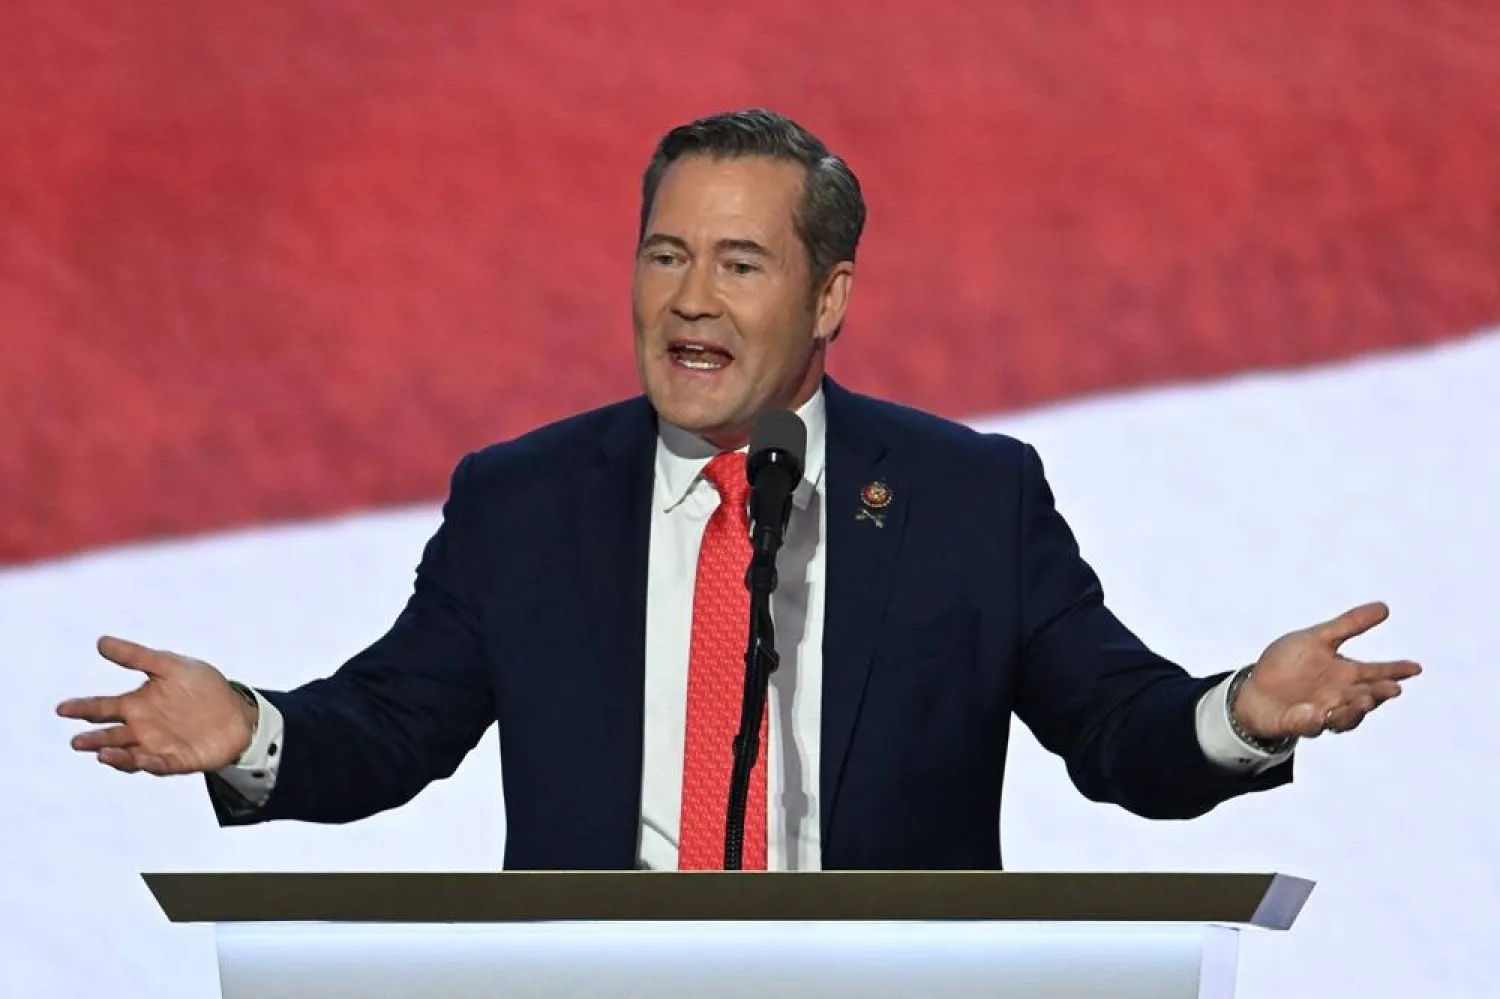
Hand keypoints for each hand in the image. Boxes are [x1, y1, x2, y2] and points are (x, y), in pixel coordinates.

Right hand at [56, 636, 256, 774]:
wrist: (238, 711)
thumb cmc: (202, 687)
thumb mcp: (171, 666)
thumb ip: (137, 656)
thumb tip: (101, 641)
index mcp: (137, 705)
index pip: (103, 707)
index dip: (82, 708)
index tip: (63, 708)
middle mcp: (142, 729)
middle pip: (111, 736)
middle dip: (93, 739)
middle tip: (77, 741)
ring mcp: (158, 746)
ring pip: (129, 755)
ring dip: (115, 755)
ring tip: (100, 753)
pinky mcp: (179, 760)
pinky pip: (161, 764)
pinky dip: (150, 762)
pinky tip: (143, 759)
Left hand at [1233, 601, 1421, 740]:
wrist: (1255, 691)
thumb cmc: (1288, 664)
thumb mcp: (1317, 639)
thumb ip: (1349, 625)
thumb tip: (1385, 607)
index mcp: (1345, 675)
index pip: (1376, 673)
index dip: (1396, 671)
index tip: (1415, 667)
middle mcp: (1340, 696)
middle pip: (1366, 697)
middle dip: (1379, 694)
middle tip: (1392, 689)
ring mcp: (1322, 713)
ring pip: (1345, 717)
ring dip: (1355, 711)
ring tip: (1364, 700)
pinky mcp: (1299, 724)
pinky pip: (1308, 725)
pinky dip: (1313, 721)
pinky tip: (1317, 713)